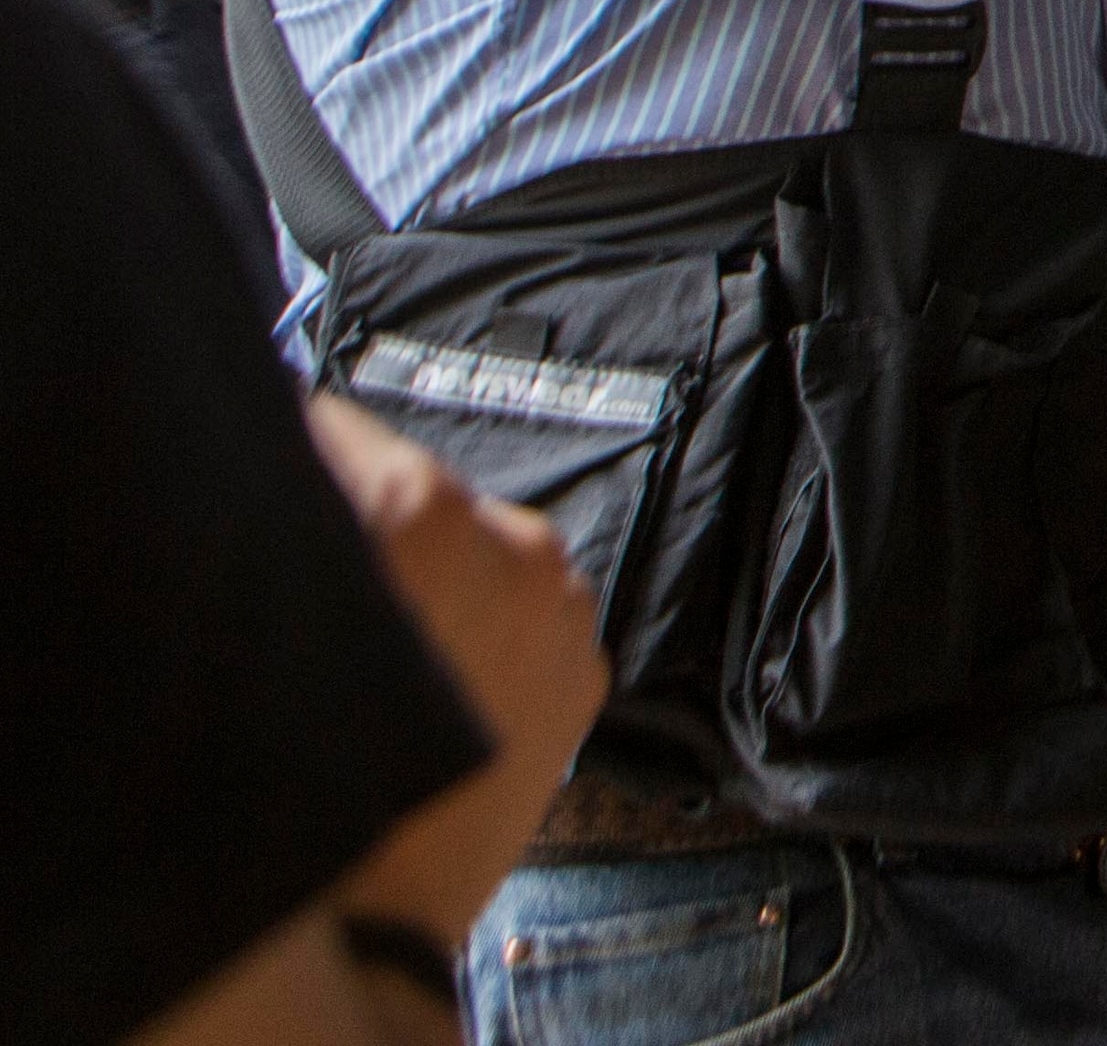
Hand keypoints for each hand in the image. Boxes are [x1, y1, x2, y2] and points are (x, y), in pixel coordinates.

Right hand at [305, 396, 602, 947]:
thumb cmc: (300, 778)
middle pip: (417, 492)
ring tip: (382, 649)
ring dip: (435, 580)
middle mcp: (513, 541)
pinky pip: (525, 621)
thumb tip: (290, 463)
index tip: (278, 471)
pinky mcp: (586, 671)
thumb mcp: (276, 618)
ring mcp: (563, 608)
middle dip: (371, 523)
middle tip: (325, 580)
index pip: (342, 428)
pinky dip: (485, 636)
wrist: (366, 922)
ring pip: (479, 556)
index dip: (299, 453)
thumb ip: (295, 523)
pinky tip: (435, 687)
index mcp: (421, 510)